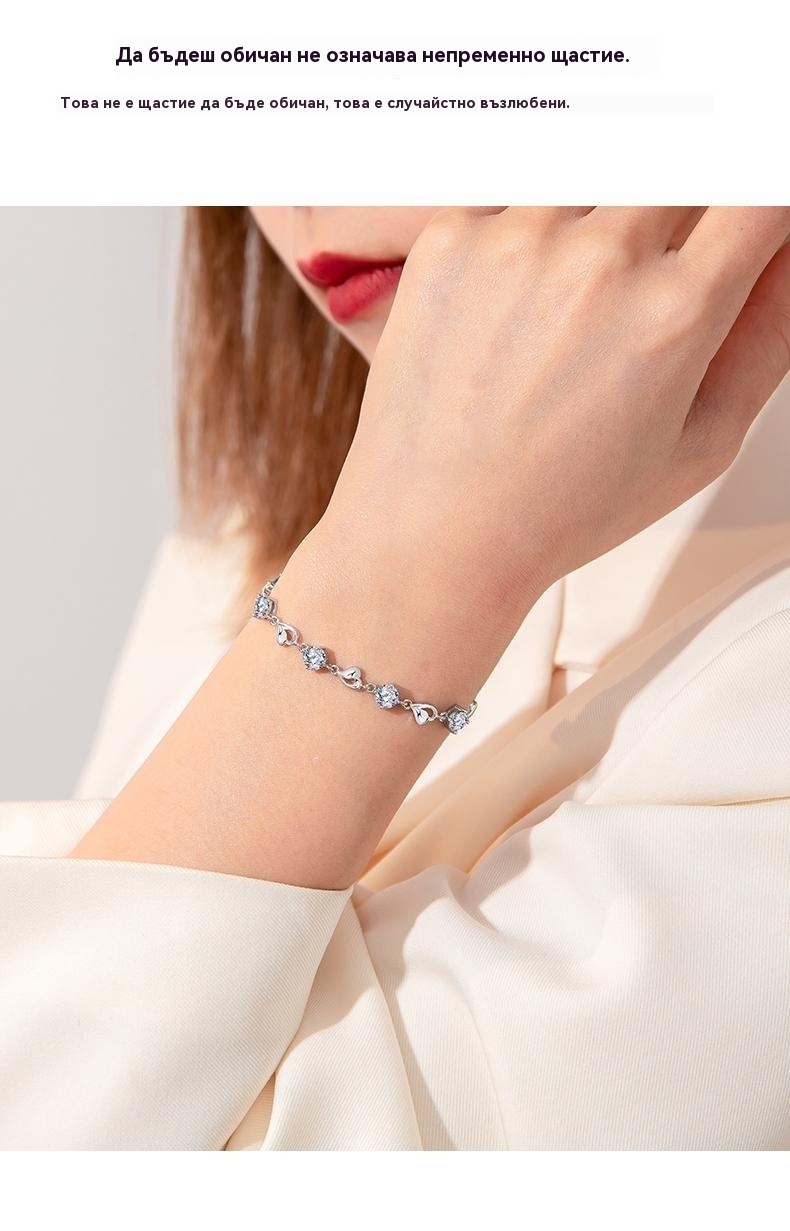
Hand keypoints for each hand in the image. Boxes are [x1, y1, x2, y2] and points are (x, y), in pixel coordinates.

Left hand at [326, 207, 789, 612]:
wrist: (436, 530)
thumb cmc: (560, 506)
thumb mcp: (701, 444)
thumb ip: (770, 334)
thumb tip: (786, 253)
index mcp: (673, 312)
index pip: (760, 183)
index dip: (762, 190)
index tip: (747, 212)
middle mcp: (596, 259)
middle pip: (682, 162)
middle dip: (680, 212)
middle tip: (647, 283)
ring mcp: (516, 239)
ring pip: (597, 171)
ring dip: (600, 218)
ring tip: (567, 312)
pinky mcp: (449, 237)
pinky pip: (514, 194)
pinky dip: (527, 234)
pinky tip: (512, 310)